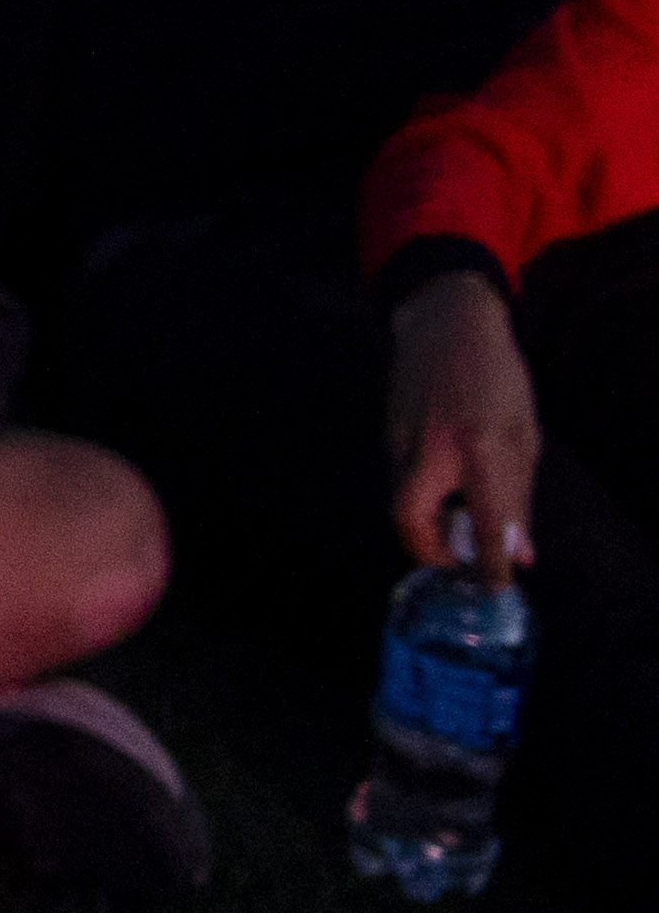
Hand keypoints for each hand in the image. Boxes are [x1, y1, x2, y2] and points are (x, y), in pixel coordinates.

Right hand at [385, 272, 539, 581]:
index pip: (486, 523)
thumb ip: (519, 495)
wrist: (446, 323)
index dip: (493, 565)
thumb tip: (520, 550)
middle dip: (426, 550)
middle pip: (410, 519)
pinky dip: (421, 490)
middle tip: (452, 558)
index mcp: (480, 448)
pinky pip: (402, 474)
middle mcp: (432, 449)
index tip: (497, 590)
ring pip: (404, 497)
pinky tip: (442, 477)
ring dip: (427, 518)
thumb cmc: (497, 376)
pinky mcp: (388, 430)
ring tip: (455, 517)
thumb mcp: (523, 434)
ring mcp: (402, 438)